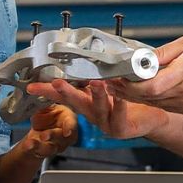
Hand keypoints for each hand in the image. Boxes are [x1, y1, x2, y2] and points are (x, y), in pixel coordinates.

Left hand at [20, 104, 77, 157]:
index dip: (70, 126)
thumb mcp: (47, 105)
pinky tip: (28, 145)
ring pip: (50, 147)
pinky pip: (39, 151)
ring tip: (31, 143)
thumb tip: (37, 92)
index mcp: (68, 118)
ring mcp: (57, 145)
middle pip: (62, 137)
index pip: (72, 122)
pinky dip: (32, 148)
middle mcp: (66, 134)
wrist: (39, 129)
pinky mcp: (45, 152)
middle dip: (53, 136)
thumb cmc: (49, 115)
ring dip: (40, 145)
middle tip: (44, 135)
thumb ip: (44, 101)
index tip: (67, 132)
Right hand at [26, 79, 167, 139]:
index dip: (47, 91)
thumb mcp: (109, 84)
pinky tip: (121, 98)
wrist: (150, 118)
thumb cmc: (130, 99)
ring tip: (97, 83)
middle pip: (76, 102)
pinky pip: (119, 117)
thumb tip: (82, 54)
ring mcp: (105, 122)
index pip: (63, 94)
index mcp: (86, 101)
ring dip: (96, 95)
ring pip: (97, 108)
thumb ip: (95, 74)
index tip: (32, 86)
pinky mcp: (120, 128)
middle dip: (65, 92)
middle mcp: (92, 112)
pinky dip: (120, 106)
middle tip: (57, 83)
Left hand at [106, 35, 182, 114]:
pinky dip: (153, 99)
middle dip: (127, 91)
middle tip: (113, 83)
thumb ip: (162, 53)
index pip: (151, 86)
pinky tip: (145, 92)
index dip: (131, 85)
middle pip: (149, 97)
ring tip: (122, 87)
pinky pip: (166, 106)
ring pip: (155, 104)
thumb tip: (141, 58)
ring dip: (138, 97)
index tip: (119, 77)